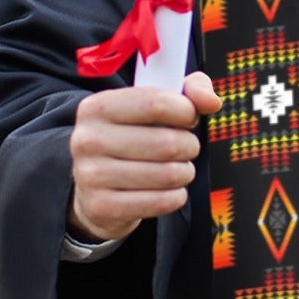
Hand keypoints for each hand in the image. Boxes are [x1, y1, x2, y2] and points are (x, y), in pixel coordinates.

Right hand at [67, 70, 221, 242]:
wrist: (95, 187)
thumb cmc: (133, 137)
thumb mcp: (154, 104)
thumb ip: (189, 91)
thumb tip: (211, 102)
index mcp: (97, 107)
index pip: (156, 103)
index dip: (186, 111)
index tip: (189, 118)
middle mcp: (87, 139)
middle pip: (166, 143)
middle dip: (189, 146)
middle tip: (186, 148)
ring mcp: (90, 175)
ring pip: (167, 174)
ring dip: (185, 172)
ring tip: (178, 168)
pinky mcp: (101, 207)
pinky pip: (160, 202)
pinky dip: (176, 196)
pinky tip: (169, 190)